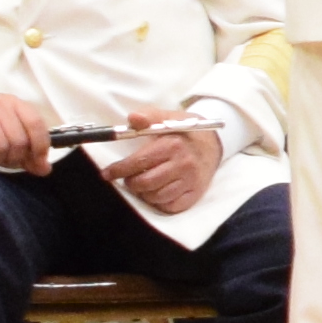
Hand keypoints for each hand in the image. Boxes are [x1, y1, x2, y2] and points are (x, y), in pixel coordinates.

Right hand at [0, 91, 52, 173]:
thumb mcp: (4, 130)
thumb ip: (26, 147)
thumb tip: (44, 169)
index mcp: (13, 103)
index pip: (36, 124)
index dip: (40, 147)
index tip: (38, 164)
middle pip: (19, 140)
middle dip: (15, 158)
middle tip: (5, 162)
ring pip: (1, 147)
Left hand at [99, 112, 215, 215]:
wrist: (214, 144)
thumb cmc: (185, 133)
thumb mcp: (168, 118)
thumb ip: (149, 116)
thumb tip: (133, 118)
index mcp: (173, 145)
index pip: (139, 162)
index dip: (119, 170)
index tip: (107, 174)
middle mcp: (183, 164)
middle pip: (145, 183)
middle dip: (131, 182)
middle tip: (129, 178)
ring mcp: (190, 181)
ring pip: (156, 196)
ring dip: (144, 193)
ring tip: (144, 184)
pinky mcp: (196, 193)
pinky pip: (171, 206)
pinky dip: (160, 202)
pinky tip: (157, 192)